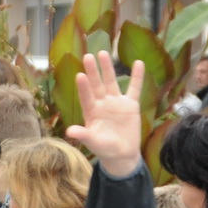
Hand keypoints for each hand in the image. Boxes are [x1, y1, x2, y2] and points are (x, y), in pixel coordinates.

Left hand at [64, 51, 145, 177]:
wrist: (122, 154)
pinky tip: (138, 63)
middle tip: (88, 56)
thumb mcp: (94, 143)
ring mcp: (116, 103)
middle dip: (93, 71)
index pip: (86, 98)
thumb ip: (83, 135)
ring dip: (107, 69)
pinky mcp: (131, 105)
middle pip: (96, 85)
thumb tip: (69, 131)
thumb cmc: (104, 149)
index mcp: (91, 113)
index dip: (83, 88)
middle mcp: (102, 104)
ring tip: (103, 53)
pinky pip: (134, 88)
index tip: (79, 75)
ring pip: (111, 82)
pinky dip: (137, 77)